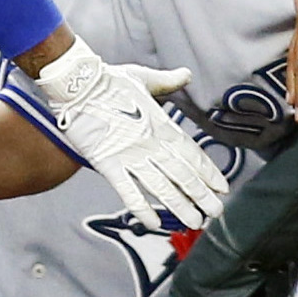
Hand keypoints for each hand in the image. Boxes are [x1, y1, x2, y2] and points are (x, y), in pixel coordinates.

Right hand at [34, 41, 226, 228]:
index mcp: (160, 124)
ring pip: (161, 187)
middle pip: (182, 174)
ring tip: (194, 221)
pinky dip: (141, 208)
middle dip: (201, 195)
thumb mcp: (143, 77)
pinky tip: (153, 223)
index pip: (191, 152)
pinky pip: (127, 191)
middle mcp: (150, 143)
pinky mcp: (107, 163)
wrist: (76, 84)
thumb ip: (167, 81)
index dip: (208, 172)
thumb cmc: (108, 79)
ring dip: (179, 206)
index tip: (221, 187)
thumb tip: (186, 74)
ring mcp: (129, 155)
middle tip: (215, 212)